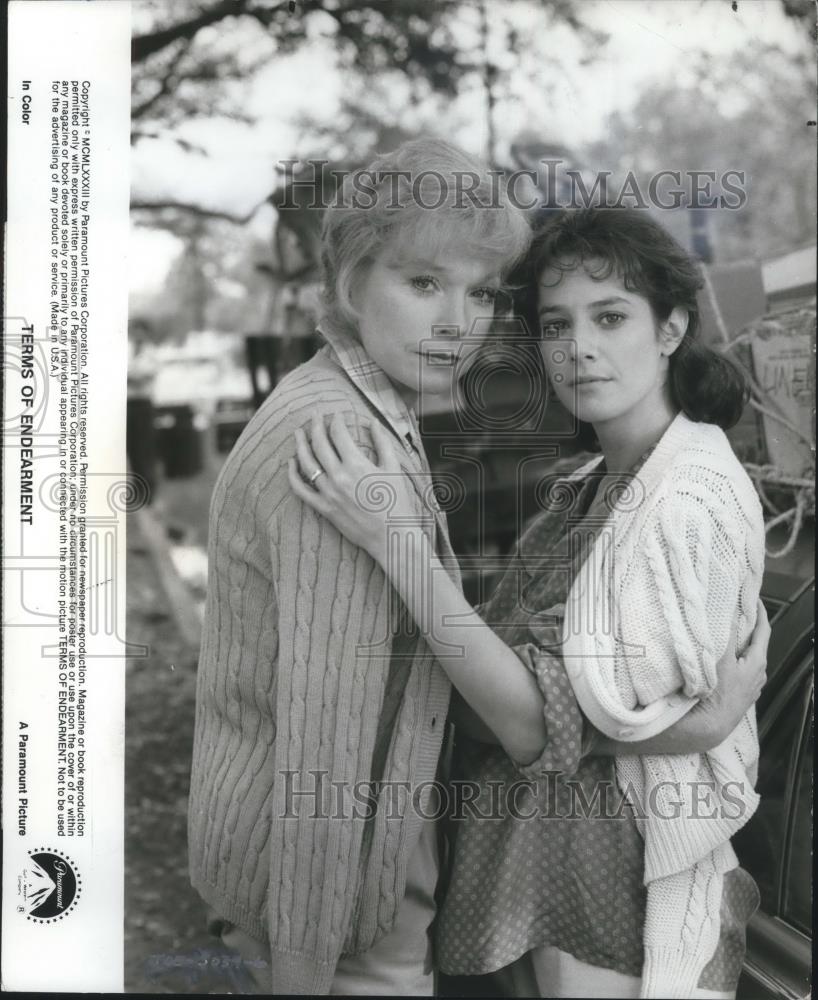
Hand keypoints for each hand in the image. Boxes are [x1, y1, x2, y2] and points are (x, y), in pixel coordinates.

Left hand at [288, 413, 416, 564]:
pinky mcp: (324, 508)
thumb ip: (382, 442)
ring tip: (298, 432)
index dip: (337, 420)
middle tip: (316, 415)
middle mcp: (339, 477)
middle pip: (320, 444)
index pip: (339, 434)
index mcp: (357, 465)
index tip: (338, 414)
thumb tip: (373, 421)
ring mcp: (329, 493)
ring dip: (301, 444)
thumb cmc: (397, 502)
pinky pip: (301, 490)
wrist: (391, 536)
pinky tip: (291, 463)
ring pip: (307, 463)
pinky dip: (293, 475)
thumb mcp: (393, 468)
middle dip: (316, 425)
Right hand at [697, 598, 769, 741]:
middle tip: (738, 613)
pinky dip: (736, 660)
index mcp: (758, 661)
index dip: (760, 612)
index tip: (753, 598)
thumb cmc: (717, 691)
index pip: (763, 630)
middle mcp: (759, 673)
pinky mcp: (742, 695)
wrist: (711, 725)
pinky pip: (742, 671)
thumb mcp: (721, 658)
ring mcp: (752, 686)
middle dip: (749, 628)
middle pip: (757, 644)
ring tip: (730, 634)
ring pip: (749, 659)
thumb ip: (727, 635)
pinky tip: (725, 661)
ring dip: (742, 646)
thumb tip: (731, 613)